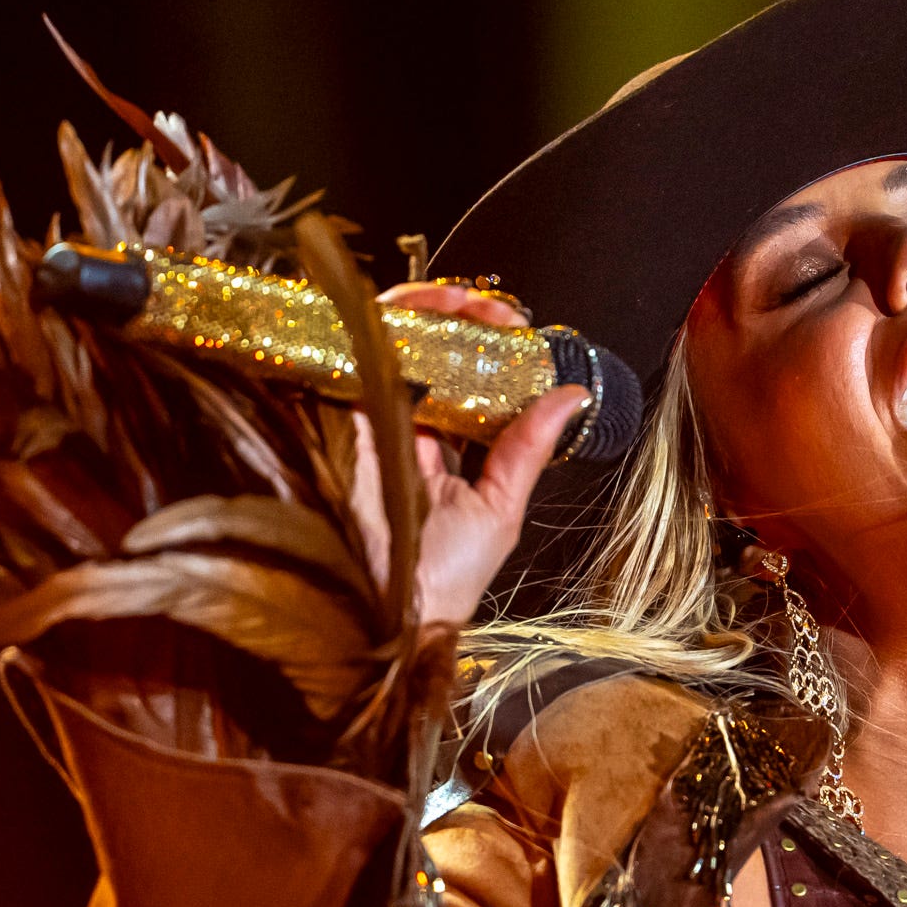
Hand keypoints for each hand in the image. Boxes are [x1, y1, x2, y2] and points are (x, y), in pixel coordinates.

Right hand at [351, 279, 583, 629]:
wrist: (391, 609)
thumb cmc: (445, 577)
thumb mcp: (499, 507)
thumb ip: (527, 449)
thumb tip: (570, 397)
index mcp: (441, 451)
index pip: (459, 383)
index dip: (483, 350)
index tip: (512, 330)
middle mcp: (400, 431)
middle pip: (422, 356)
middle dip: (454, 318)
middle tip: (488, 308)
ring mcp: (366, 423)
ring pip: (387, 348)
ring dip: (422, 312)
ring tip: (457, 298)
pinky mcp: (337, 420)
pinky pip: (349, 359)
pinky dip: (376, 327)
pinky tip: (411, 309)